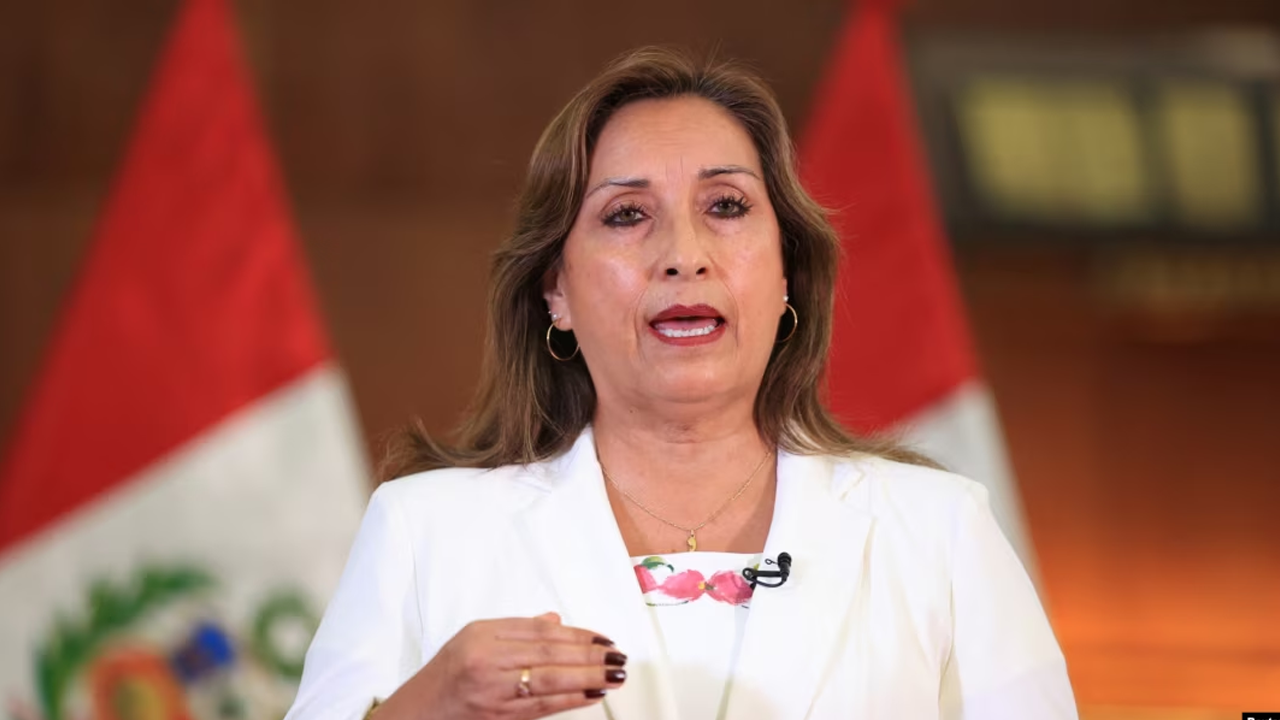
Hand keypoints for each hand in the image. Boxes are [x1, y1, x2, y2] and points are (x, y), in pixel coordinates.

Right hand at [376, 612, 626, 719]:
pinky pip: (542, 705)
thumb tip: (555, 622)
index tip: (603, 638)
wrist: (418, 711)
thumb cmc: (446, 674)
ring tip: (614, 674)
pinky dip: (571, 699)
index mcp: (483, 634)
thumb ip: (516, 630)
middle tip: (618, 656)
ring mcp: (494, 689)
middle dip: (589, 655)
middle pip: (549, 653)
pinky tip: (592, 694)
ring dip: (588, 677)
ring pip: (550, 679)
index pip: (540, 631)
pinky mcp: (499, 715)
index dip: (577, 634)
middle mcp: (488, 659)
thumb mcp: (473, 638)